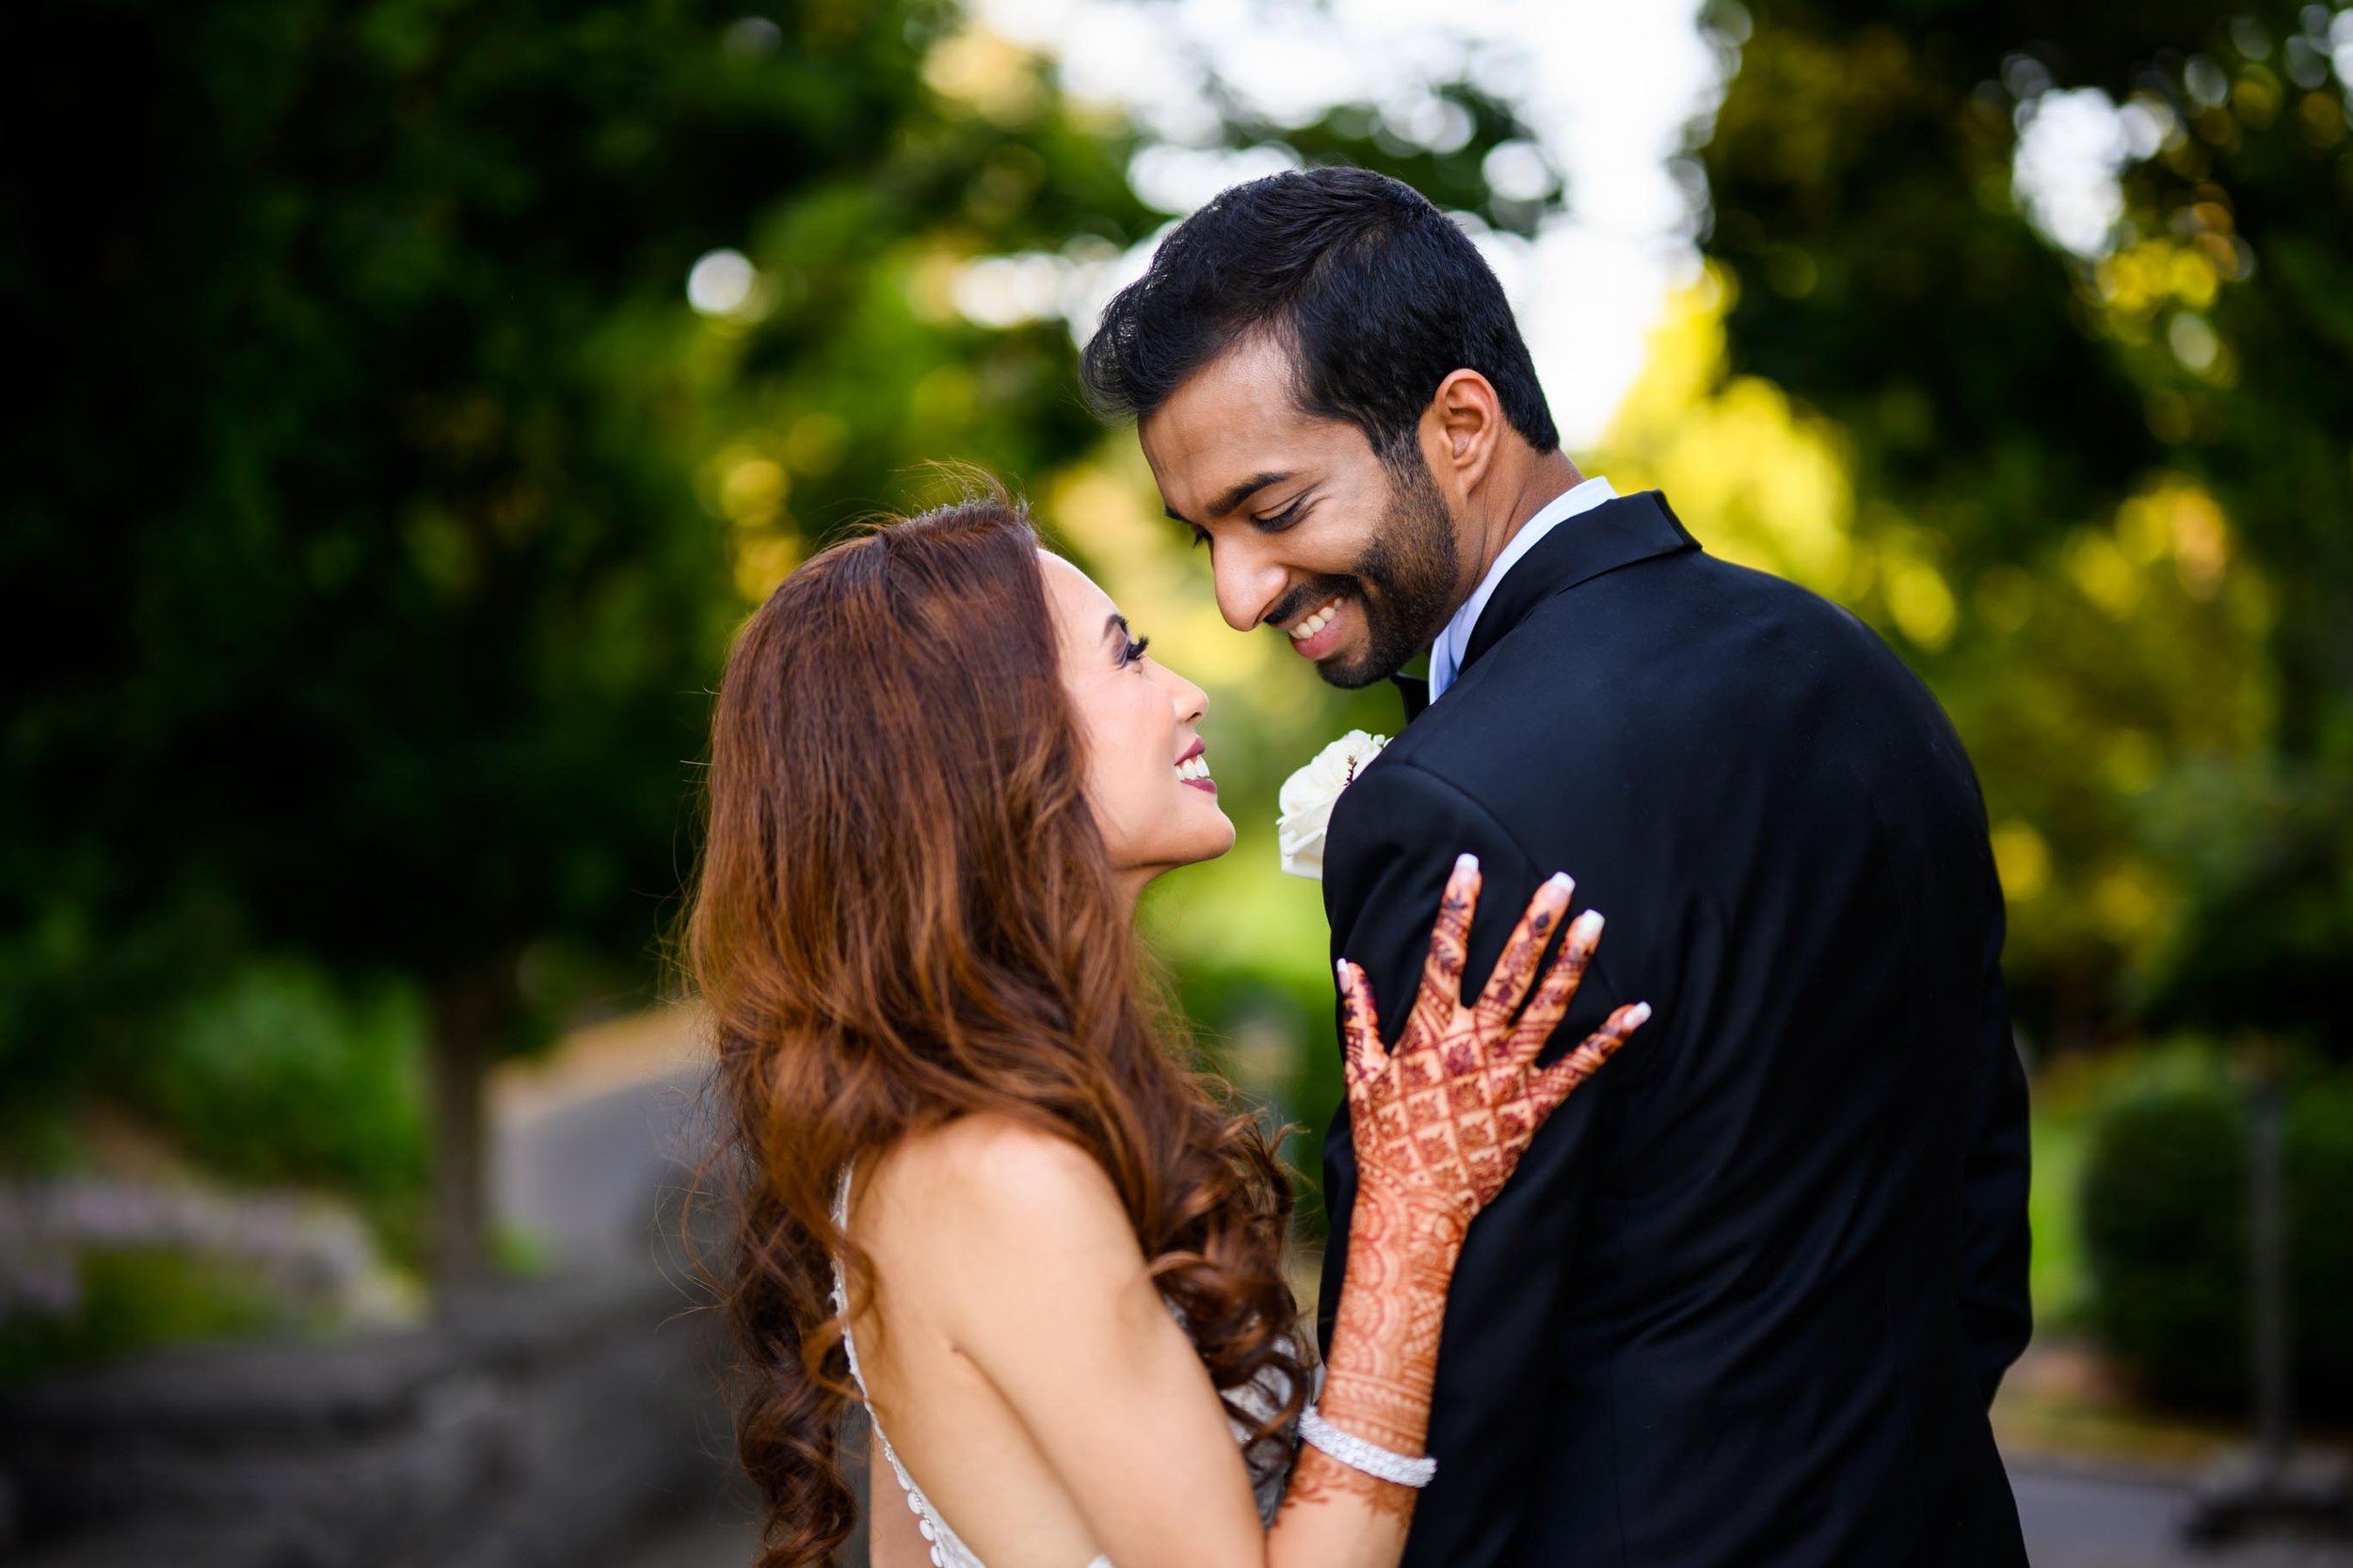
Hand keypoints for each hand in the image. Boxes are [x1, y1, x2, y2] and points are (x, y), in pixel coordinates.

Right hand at [1339, 853, 1648, 1235]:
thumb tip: (1349, 965)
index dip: (1459, 906)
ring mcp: (1508, 1076)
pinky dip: (1610, 1040)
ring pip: (1548, 1008)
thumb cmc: (1384, 1138)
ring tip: (1596, 921)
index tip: (1472, 865)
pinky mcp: (1534, 1109)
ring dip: (1574, 963)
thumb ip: (1360, 1016)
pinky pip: (1578, 1068)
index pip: (1445, 955)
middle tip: (1561, 881)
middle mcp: (1474, 1046)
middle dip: (1536, 923)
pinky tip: (1638, 1010)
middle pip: (1510, 972)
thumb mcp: (1362, 1073)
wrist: (1415, 1205)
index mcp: (1429, 1032)